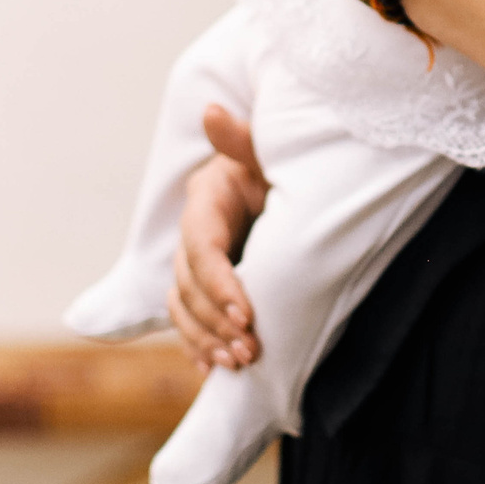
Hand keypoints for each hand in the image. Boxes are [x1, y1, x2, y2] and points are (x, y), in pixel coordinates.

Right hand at [168, 104, 267, 371]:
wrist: (304, 186)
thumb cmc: (292, 167)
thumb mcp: (273, 154)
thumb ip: (243, 141)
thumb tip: (212, 111)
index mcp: (209, 200)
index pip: (201, 246)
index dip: (218, 282)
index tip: (246, 314)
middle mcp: (196, 233)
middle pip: (186, 284)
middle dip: (215, 320)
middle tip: (249, 350)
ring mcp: (198, 262)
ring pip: (181, 306)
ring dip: (204, 339)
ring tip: (237, 364)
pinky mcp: (209, 286)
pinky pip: (189, 321)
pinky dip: (198, 347)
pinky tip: (212, 373)